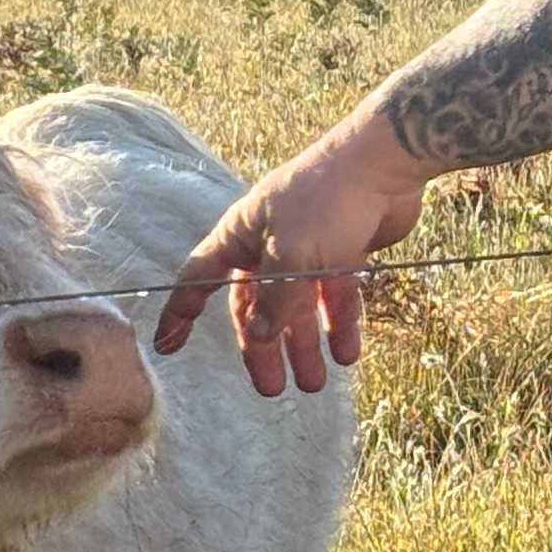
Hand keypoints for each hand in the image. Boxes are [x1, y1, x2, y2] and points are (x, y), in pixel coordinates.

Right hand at [154, 118, 426, 397]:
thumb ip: (276, 302)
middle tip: (273, 389)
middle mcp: (268, 244)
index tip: (168, 345)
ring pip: (299, 306)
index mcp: (241, 236)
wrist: (384, 163)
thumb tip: (258, 337)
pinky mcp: (343, 251)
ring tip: (314, 383)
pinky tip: (347, 354)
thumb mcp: (292, 257)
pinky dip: (339, 324)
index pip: (198, 278)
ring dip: (304, 345)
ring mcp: (307, 248)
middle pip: (256, 306)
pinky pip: (335, 297)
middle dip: (264, 348)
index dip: (181, 312)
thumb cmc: (325, 201)